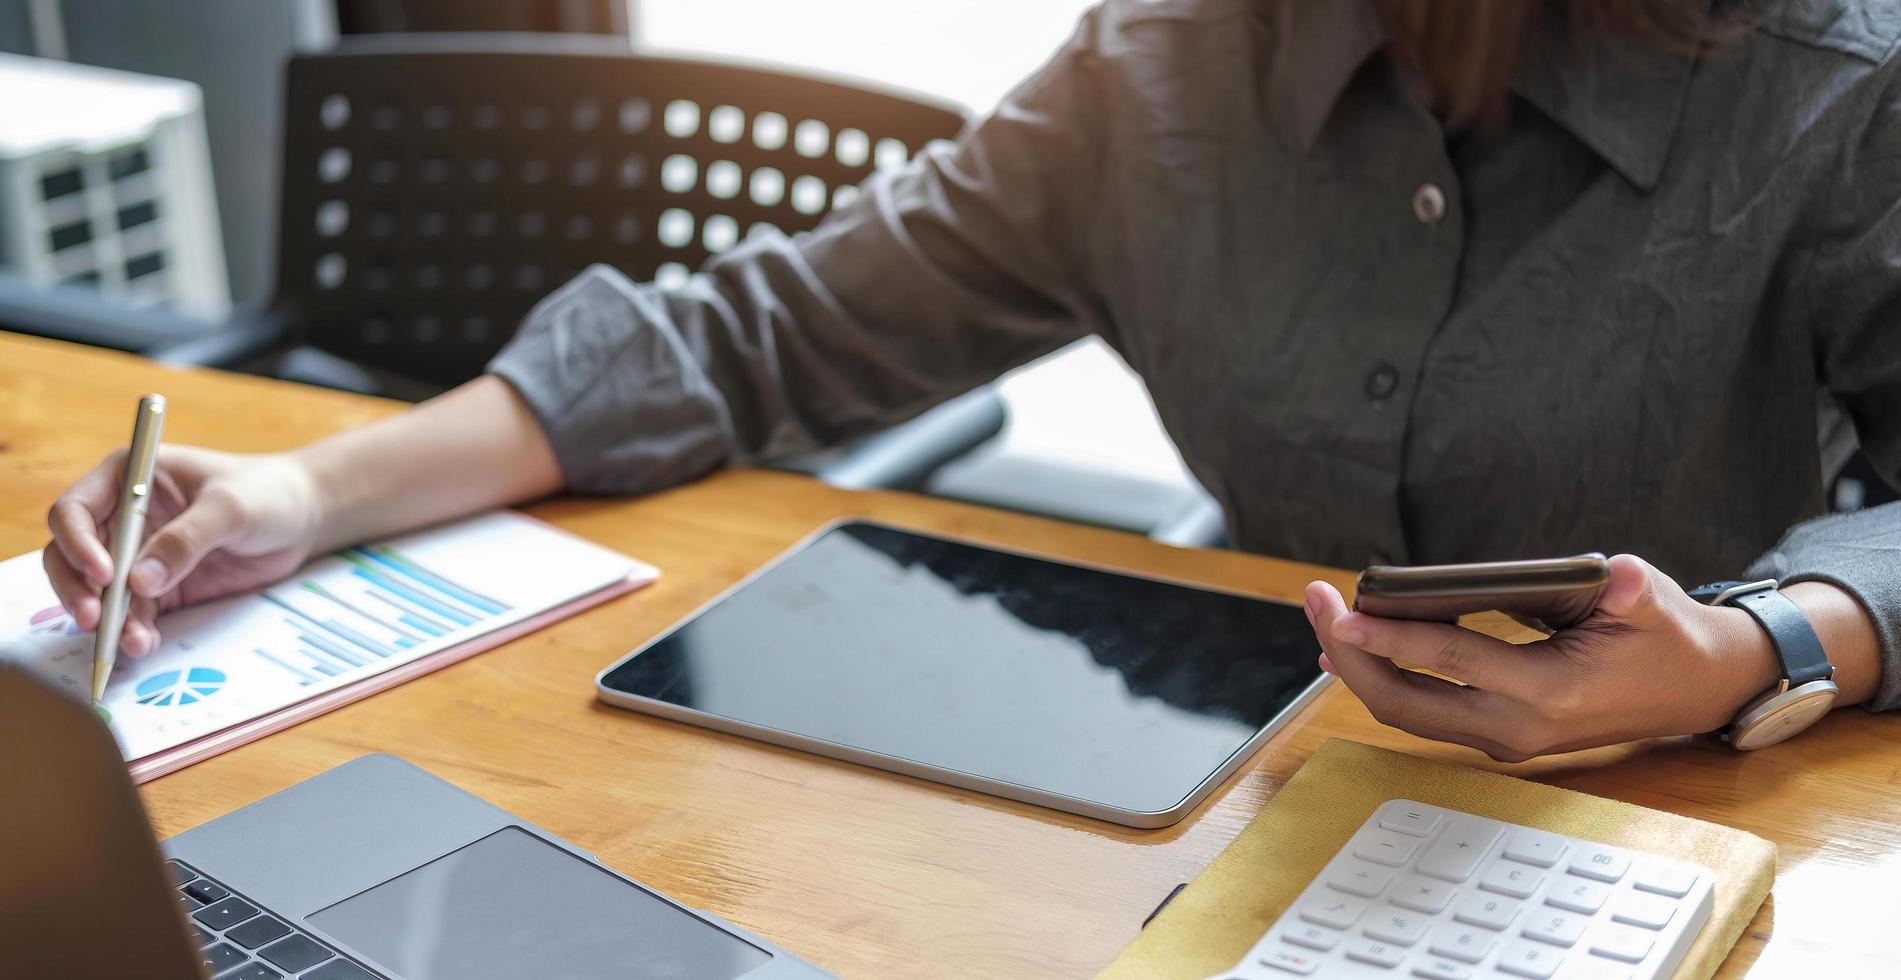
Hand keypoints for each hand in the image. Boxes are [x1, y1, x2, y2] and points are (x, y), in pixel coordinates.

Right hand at [44, 446, 324, 656]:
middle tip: (94, 620)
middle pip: (72, 555)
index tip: (103, 574)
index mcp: (127, 477)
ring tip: (131, 643)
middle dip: (79, 589)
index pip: (76, 510)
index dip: (77, 542)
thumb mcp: (231, 507)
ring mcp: (137, 554)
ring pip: (100, 591)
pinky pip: (133, 612)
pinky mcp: (159, 587)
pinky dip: (134, 630)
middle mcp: (122, 516)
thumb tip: (139, 581)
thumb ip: (186, 539)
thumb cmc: (266, 492)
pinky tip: (144, 644)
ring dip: (108, 620)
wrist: (301, 516)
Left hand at [1302, 554, 1782, 761]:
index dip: (1392, 636)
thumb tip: (1618, 577)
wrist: (1693, 690)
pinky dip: (1380, 678)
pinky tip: (1349, 646)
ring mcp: (1502, 738)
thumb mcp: (1655, 601)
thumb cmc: (1665, 637)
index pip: (1453, 661)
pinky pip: (1420, 713)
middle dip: (1349, 652)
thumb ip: (1631, 590)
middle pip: (1405, 699)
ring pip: (1403, 711)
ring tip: (1321, 613)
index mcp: (1552, 693)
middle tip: (1315, 599)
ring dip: (1356, 665)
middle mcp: (1516, 726)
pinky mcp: (1493, 734)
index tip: (1342, 613)